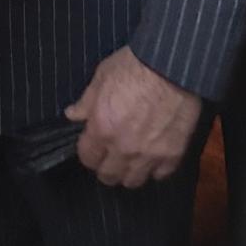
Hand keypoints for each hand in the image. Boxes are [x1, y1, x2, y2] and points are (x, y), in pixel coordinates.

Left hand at [65, 46, 201, 186]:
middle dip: (106, 166)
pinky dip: (155, 168)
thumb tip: (72, 115)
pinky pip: (160, 174)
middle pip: (109, 176)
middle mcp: (123, 148)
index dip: (89, 152)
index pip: (88, 158)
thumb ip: (86, 101)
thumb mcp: (102, 76)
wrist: (171, 64)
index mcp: (102, 128)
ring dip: (130, 171)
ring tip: (132, 158)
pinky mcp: (173, 154)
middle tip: (111, 154)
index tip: (93, 145)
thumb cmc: (134, 65)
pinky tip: (154, 154)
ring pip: (134, 181)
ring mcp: (150, 155)